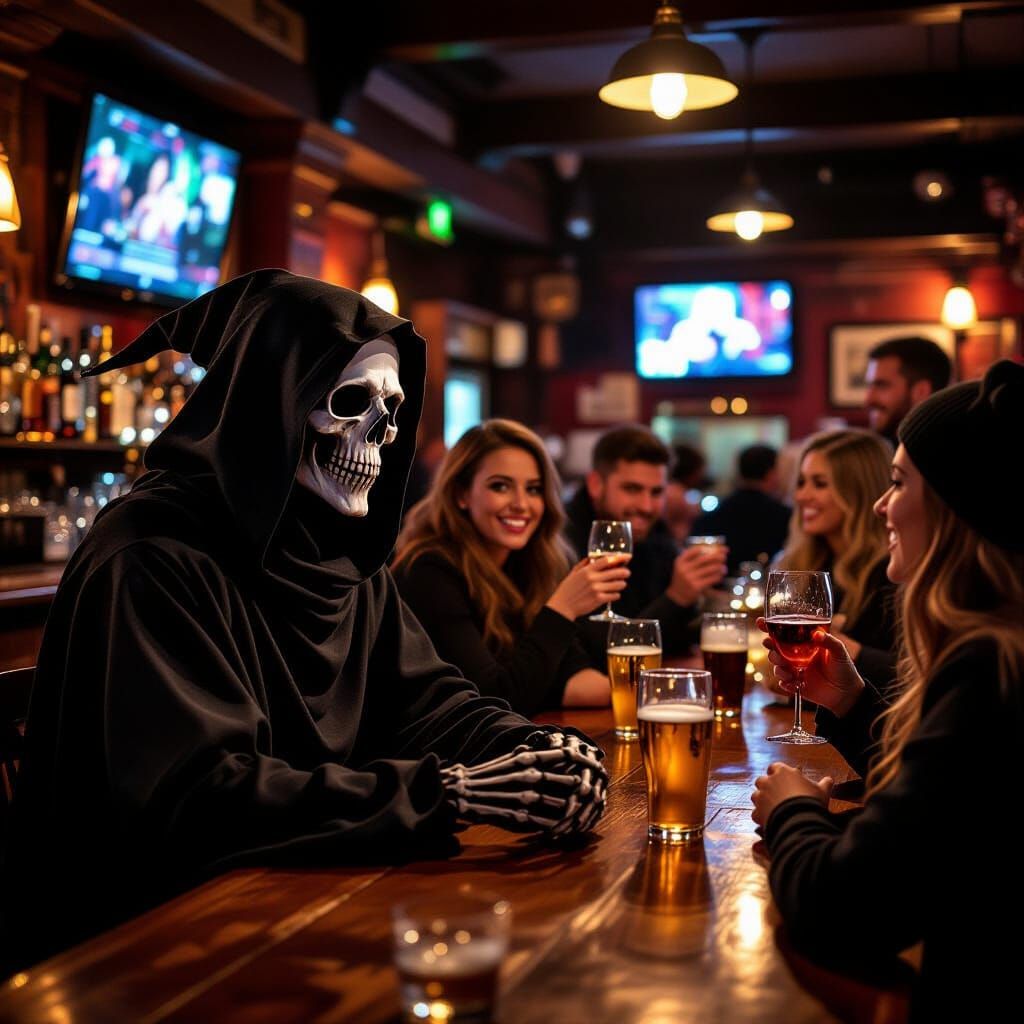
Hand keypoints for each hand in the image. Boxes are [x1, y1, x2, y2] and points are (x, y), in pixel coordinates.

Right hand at [442, 728, 607, 836]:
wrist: (463, 792)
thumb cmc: (491, 774)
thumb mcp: (513, 758)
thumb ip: (534, 753)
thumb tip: (555, 746)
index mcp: (528, 759)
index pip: (565, 754)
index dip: (585, 758)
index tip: (599, 762)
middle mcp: (530, 776)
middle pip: (569, 781)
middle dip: (588, 787)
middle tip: (600, 790)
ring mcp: (525, 798)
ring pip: (562, 804)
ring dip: (577, 810)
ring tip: (588, 813)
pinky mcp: (520, 817)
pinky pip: (547, 824)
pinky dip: (560, 827)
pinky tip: (567, 829)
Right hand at [547, 556, 630, 619]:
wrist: (563, 606)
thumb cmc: (567, 590)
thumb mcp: (573, 574)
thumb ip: (582, 565)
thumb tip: (590, 558)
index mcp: (587, 570)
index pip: (607, 560)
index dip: (620, 558)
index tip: (627, 557)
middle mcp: (593, 578)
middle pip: (616, 572)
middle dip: (625, 572)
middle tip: (627, 573)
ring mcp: (597, 589)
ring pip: (618, 584)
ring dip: (621, 584)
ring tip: (620, 584)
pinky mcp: (599, 600)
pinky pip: (615, 595)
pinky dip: (616, 595)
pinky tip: (613, 594)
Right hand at [665, 544, 727, 605]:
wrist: (677, 596)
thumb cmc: (684, 578)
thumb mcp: (683, 567)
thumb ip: (693, 559)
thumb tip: (713, 551)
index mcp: (680, 561)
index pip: (694, 550)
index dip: (706, 548)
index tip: (717, 548)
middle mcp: (684, 569)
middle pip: (704, 559)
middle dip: (716, 556)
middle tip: (724, 556)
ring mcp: (690, 578)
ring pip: (710, 569)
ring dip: (719, 567)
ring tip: (724, 568)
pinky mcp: (696, 587)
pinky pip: (711, 579)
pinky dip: (717, 576)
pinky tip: (720, 576)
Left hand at [751, 762, 831, 827]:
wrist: (800, 821)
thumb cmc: (811, 802)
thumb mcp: (822, 791)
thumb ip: (824, 784)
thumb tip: (829, 780)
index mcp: (782, 771)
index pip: (775, 767)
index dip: (779, 774)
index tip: (785, 780)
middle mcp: (768, 781)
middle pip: (762, 780)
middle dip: (768, 787)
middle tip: (778, 795)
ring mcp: (760, 796)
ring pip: (756, 795)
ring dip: (762, 801)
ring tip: (773, 808)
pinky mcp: (757, 812)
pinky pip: (756, 813)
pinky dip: (761, 817)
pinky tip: (769, 821)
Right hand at [756, 617, 864, 715]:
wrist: (847, 694)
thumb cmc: (844, 668)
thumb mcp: (839, 651)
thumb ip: (828, 641)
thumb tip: (816, 634)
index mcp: (804, 643)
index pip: (784, 632)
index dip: (770, 627)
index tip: (761, 622)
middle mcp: (796, 655)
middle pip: (774, 648)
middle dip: (770, 647)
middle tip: (772, 647)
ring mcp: (794, 670)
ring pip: (776, 665)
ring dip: (778, 666)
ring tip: (789, 670)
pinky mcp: (795, 684)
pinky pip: (782, 682)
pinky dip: (785, 682)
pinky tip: (794, 682)